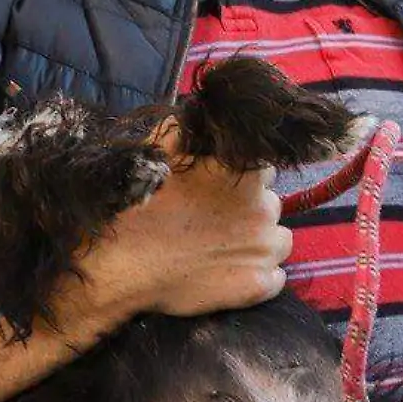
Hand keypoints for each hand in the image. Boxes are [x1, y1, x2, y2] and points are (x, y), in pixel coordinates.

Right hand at [76, 121, 293, 320]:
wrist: (123, 263)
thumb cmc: (140, 203)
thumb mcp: (160, 149)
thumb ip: (191, 130)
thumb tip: (205, 116)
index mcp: (248, 171)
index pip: (265, 168)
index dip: (242, 178)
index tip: (220, 189)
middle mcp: (266, 207)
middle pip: (271, 204)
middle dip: (250, 209)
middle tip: (216, 220)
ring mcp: (265, 249)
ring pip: (279, 240)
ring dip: (259, 241)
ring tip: (225, 247)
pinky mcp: (260, 285)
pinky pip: (275, 277)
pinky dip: (257, 275)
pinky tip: (230, 273)